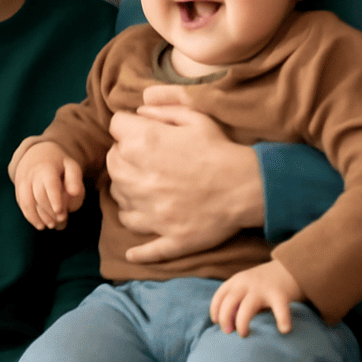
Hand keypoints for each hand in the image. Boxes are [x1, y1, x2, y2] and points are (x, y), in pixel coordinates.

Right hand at [12, 141, 83, 230]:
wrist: (37, 153)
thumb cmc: (58, 164)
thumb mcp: (71, 166)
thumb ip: (75, 179)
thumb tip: (74, 192)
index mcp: (47, 167)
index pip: (50, 184)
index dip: (54, 198)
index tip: (60, 211)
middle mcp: (31, 174)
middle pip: (38, 196)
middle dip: (49, 211)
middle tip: (61, 220)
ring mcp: (22, 181)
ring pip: (26, 202)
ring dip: (37, 217)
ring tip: (49, 225)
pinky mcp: (18, 189)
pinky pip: (22, 204)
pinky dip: (30, 216)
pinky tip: (40, 224)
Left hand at [107, 84, 262, 263]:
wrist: (250, 186)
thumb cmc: (221, 149)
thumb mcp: (194, 117)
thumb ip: (161, 109)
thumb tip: (138, 111)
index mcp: (144, 143)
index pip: (114, 128)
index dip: (126, 128)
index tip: (138, 133)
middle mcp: (140, 177)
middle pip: (111, 163)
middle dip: (122, 156)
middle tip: (141, 159)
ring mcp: (152, 210)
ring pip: (118, 198)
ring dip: (126, 190)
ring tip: (143, 187)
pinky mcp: (168, 236)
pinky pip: (140, 246)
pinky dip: (136, 249)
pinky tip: (132, 252)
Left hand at [210, 259, 303, 336]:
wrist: (289, 268)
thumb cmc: (265, 284)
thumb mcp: (246, 286)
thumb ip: (236, 299)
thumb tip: (227, 322)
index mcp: (237, 281)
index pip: (220, 295)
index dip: (215, 309)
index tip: (215, 321)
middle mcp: (247, 283)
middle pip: (229, 301)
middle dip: (225, 318)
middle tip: (227, 332)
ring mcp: (263, 289)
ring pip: (247, 307)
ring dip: (241, 322)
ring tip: (243, 334)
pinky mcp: (280, 294)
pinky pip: (280, 309)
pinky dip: (282, 320)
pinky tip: (284, 330)